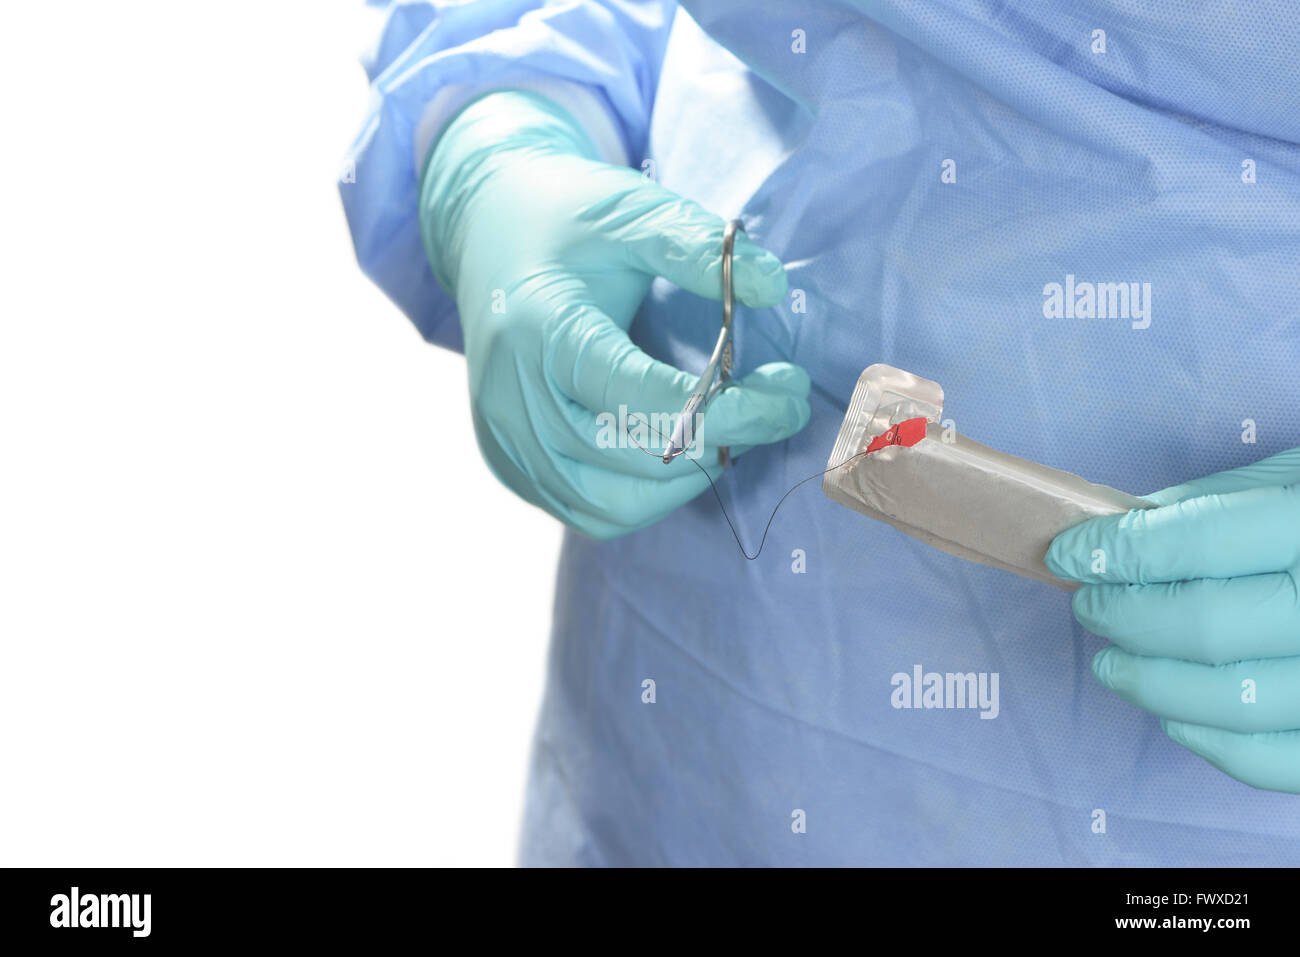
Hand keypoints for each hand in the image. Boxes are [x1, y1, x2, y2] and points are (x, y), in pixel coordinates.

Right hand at [418, 90, 808, 538]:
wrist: (488, 235)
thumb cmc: (567, 221)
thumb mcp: (631, 212)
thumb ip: (697, 246)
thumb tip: (771, 286)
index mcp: (543, 333)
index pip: (647, 401)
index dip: (732, 410)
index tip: (788, 391)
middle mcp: (515, 401)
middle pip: (637, 459)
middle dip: (727, 441)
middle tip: (778, 405)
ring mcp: (508, 443)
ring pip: (619, 505)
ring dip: (690, 477)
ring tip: (729, 430)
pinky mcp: (513, 468)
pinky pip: (593, 514)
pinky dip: (649, 497)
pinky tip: (678, 452)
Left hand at [1046, 447, 1299, 791]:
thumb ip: (1219, 502)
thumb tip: (1125, 531)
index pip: (1196, 538)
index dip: (1115, 549)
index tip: (1069, 552)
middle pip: (1205, 624)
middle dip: (1124, 616)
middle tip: (1086, 604)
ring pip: (1233, 702)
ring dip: (1151, 685)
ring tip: (1111, 664)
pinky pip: (1277, 760)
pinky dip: (1211, 744)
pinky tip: (1175, 717)